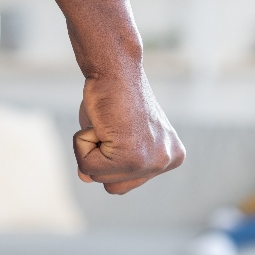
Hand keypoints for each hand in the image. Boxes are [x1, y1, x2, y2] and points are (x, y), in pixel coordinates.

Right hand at [14, 0, 184, 193]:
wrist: (114, 67)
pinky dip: (83, 142)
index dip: (109, 157)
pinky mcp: (133, 156)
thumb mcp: (113, 136)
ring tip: (106, 122)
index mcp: (172, 157)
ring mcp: (153, 161)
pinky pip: (88, 166)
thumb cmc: (112, 97)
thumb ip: (106, 163)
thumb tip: (86, 178)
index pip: (124, 183)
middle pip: (113, 187)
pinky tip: (101, 121)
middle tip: (110, 125)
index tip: (119, 128)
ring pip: (98, 177)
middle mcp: (168, 161)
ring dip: (89, 148)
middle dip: (100, 157)